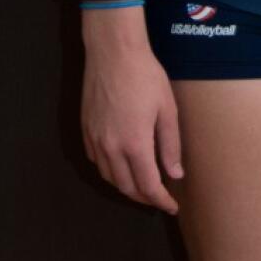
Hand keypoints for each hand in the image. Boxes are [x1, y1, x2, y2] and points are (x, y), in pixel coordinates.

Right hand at [81, 9, 182, 214]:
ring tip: (142, 187)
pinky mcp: (85, 131)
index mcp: (134, 144)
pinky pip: (97, 163)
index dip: (160, 200)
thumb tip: (175, 174)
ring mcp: (95, 141)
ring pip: (109, 178)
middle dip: (144, 198)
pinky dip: (110, 172)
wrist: (113, 53)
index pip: (148, 185)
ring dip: (126, 188)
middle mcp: (110, 148)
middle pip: (126, 187)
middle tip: (159, 199)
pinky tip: (121, 167)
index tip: (172, 207)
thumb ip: (170, 145)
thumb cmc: (145, 76)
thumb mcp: (167, 109)